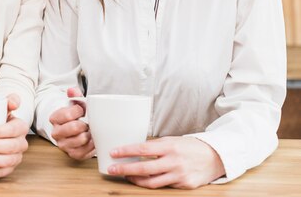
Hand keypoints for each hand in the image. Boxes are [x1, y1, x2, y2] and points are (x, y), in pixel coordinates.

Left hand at [0, 93, 28, 178]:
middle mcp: (21, 143)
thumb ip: (9, 100)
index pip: (13, 130)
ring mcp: (16, 157)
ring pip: (7, 162)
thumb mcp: (2, 106)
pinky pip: (2, 173)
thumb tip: (13, 102)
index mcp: (21, 127)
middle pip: (10, 148)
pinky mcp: (9, 168)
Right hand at [49, 87, 93, 159]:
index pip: (67, 114)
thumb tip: (72, 90)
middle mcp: (56, 133)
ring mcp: (64, 145)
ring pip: (81, 139)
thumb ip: (74, 95)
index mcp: (54, 118)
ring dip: (89, 134)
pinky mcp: (73, 154)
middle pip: (74, 127)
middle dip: (84, 124)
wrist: (73, 129)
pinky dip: (92, 144)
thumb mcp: (74, 103)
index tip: (82, 110)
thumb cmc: (75, 116)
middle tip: (87, 122)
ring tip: (89, 130)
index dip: (79, 110)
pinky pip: (86, 151)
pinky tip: (91, 139)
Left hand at [107, 136, 225, 188]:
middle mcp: (174, 162)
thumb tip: (134, 149)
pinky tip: (143, 180)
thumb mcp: (173, 140)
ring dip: (135, 180)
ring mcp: (179, 175)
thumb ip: (156, 146)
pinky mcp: (184, 186)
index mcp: (170, 146)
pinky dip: (151, 183)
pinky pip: (163, 186)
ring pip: (151, 182)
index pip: (143, 149)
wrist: (215, 157)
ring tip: (126, 176)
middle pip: (144, 168)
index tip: (113, 152)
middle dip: (125, 169)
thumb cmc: (190, 147)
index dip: (126, 151)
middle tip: (111, 169)